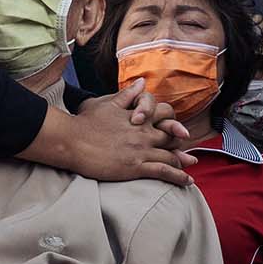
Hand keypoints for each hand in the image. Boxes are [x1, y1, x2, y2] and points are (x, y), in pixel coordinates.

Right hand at [31, 85, 191, 185]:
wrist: (72, 141)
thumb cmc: (86, 122)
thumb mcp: (108, 103)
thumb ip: (127, 94)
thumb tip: (142, 82)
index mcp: (138, 118)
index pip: (164, 116)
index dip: (172, 124)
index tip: (179, 132)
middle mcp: (143, 133)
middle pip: (171, 137)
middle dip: (180, 145)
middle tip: (190, 155)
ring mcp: (141, 150)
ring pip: (170, 156)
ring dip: (183, 163)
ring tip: (191, 168)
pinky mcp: (135, 167)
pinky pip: (163, 172)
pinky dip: (178, 177)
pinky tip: (187, 181)